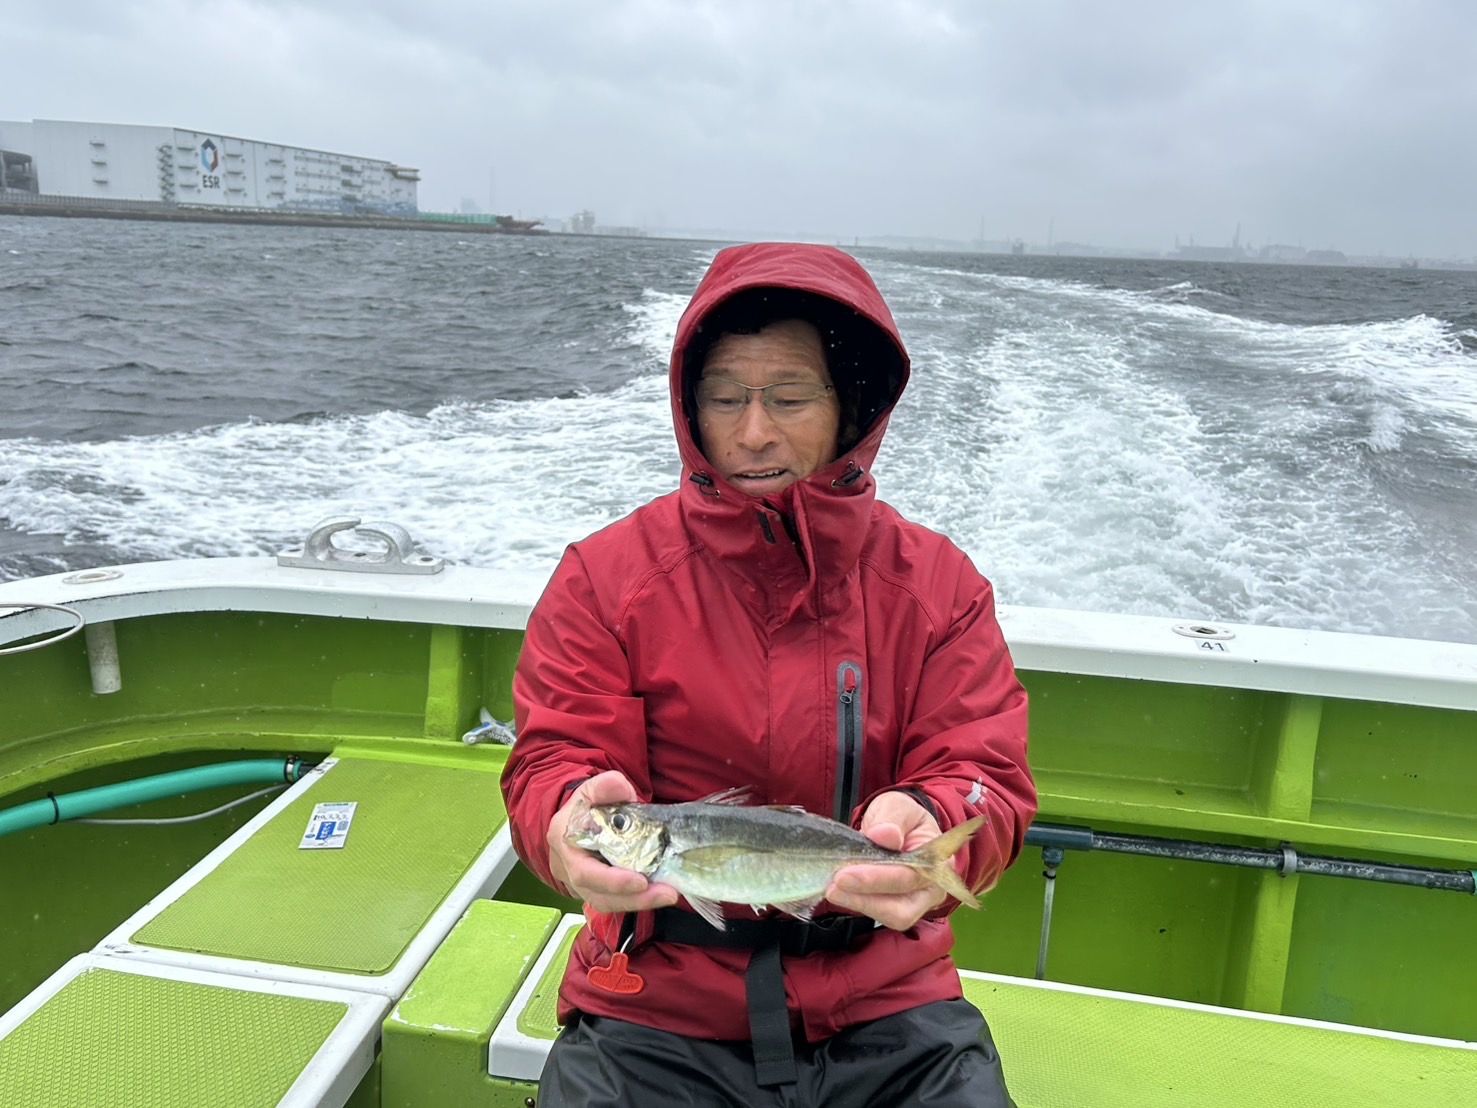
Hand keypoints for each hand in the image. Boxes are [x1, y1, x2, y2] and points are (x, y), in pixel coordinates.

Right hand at [547, 770, 679, 913]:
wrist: (578, 817)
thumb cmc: (588, 804)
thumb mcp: (594, 788)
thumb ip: (605, 786)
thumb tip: (619, 787)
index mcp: (564, 840)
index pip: (584, 870)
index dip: (612, 880)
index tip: (641, 880)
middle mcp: (566, 867)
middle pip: (598, 892)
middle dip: (633, 897)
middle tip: (667, 892)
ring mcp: (578, 882)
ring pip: (606, 902)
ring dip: (639, 902)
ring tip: (668, 894)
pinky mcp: (594, 889)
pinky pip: (614, 901)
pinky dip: (637, 900)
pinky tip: (659, 893)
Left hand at [826, 791, 947, 930]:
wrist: (898, 825)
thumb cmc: (902, 817)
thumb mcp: (897, 806)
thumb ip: (892, 819)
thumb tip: (885, 835)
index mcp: (936, 861)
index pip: (908, 878)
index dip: (877, 879)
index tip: (847, 874)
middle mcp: (930, 889)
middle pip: (902, 909)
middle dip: (865, 899)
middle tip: (834, 885)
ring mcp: (915, 903)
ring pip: (890, 916)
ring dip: (857, 904)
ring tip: (832, 889)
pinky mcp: (895, 907)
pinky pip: (877, 913)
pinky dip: (856, 903)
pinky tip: (838, 890)